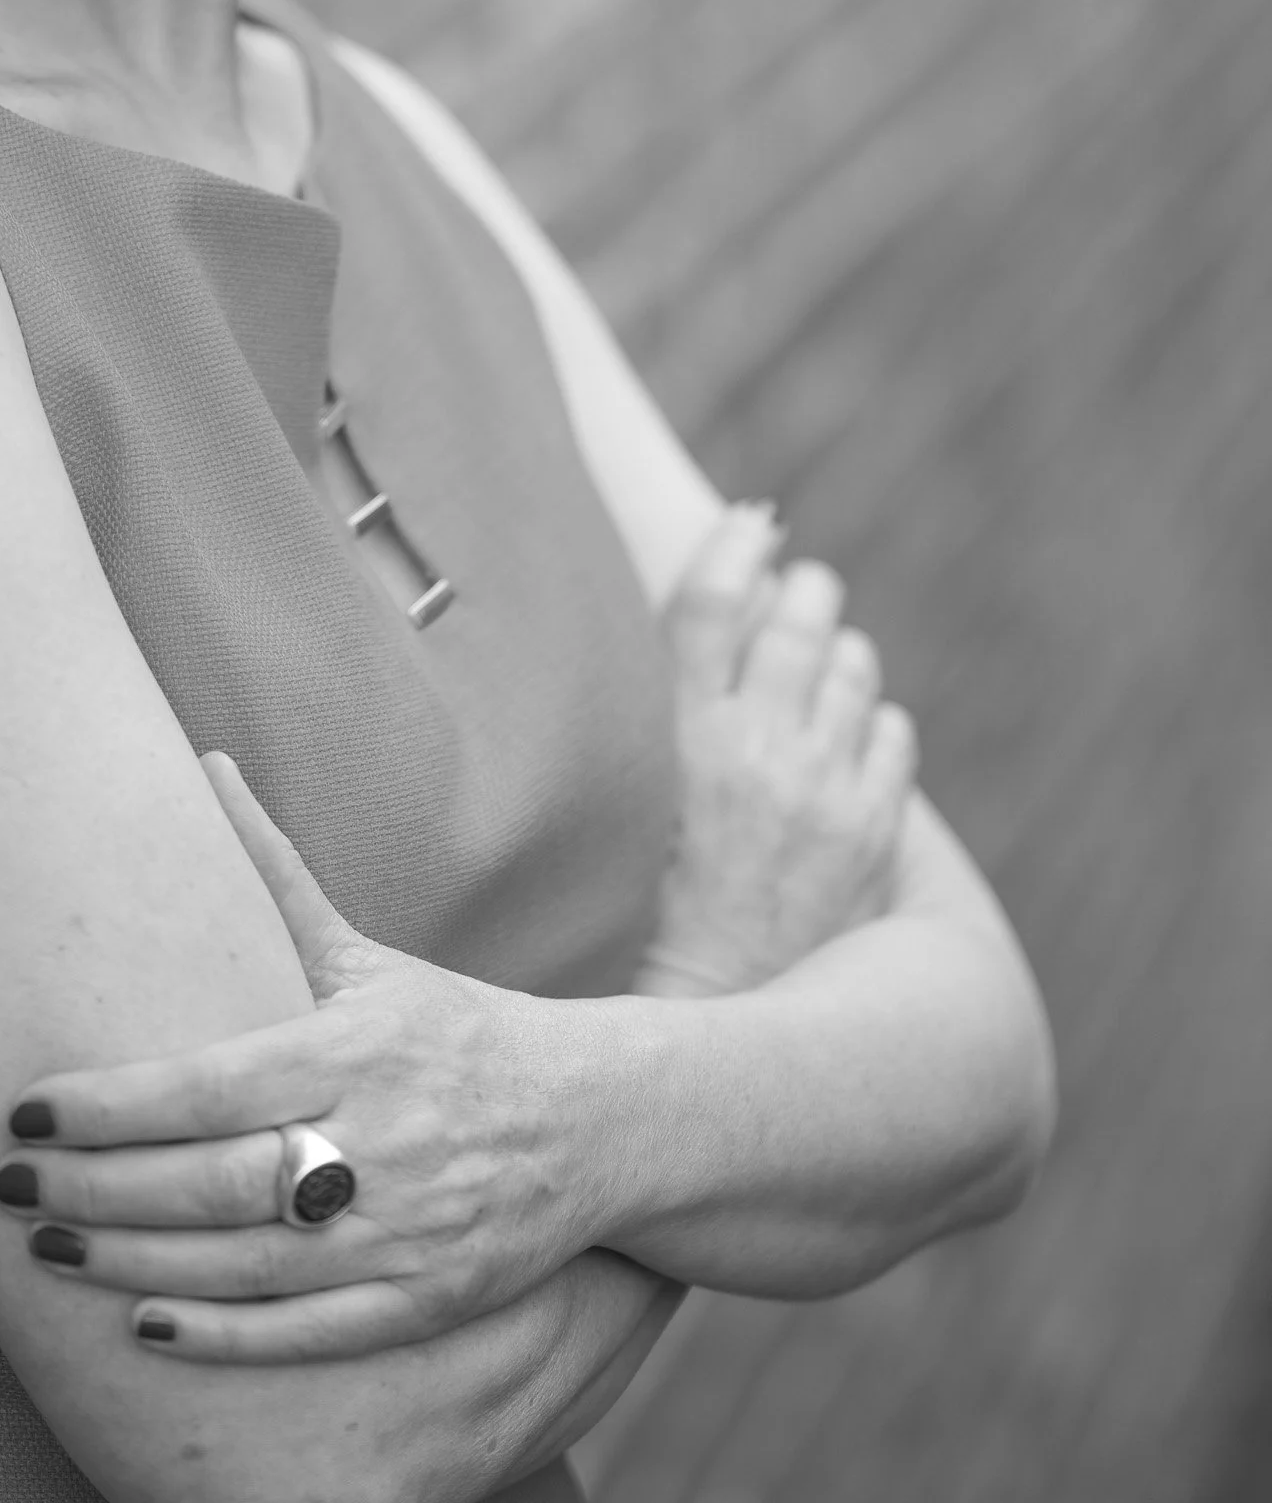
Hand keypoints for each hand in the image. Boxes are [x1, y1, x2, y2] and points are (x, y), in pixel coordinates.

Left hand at [0, 753, 612, 1362]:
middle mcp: (381, 1141)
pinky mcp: (427, 1300)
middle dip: (99, 1191)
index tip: (27, 1110)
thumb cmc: (454, 1030)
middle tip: (8, 1188)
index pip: (211, 1087)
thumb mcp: (365, 956)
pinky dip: (225, 1336)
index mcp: (358, 1048)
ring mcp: (406, 1230)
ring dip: (136, 1263)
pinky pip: (310, 1333)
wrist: (593, 1121)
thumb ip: (273, 874)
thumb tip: (205, 762)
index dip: (112, 1106)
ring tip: (47, 1251)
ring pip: (248, 1262)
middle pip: (215, 1180)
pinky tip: (146, 1327)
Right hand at [636, 503, 916, 999]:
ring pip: (854, 666)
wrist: (714, 1006)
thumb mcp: (636, 786)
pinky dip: (872, 725)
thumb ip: (673, 695)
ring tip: (819, 681)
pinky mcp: (874, 832)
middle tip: (802, 591)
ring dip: (839, 657)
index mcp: (678, 739)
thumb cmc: (654, 891)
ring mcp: (823, 793)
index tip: (752, 521)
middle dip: (805, 590)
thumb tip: (726, 591)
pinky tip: (845, 748)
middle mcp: (754, 755)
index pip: (710, 602)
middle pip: (798, 616)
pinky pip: (892, 730)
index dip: (734, 544)